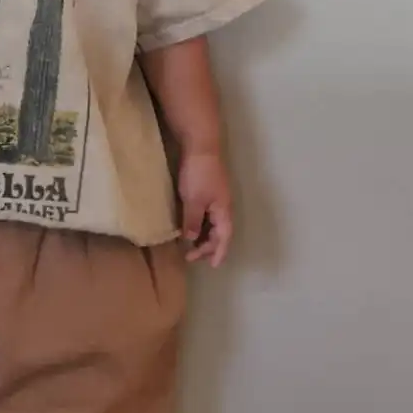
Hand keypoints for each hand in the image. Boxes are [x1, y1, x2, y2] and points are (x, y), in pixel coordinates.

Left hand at [178, 150, 232, 266]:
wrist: (200, 146)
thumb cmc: (199, 174)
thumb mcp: (194, 200)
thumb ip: (192, 221)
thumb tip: (191, 239)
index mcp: (223, 211)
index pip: (224, 237)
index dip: (220, 252)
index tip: (213, 266)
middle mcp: (223, 206)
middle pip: (219, 233)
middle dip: (208, 247)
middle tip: (191, 257)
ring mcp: (216, 198)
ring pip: (212, 224)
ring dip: (203, 237)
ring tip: (189, 246)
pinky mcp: (207, 191)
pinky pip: (206, 215)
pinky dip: (199, 225)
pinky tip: (188, 227)